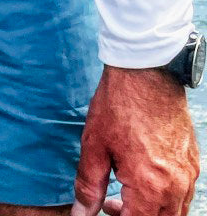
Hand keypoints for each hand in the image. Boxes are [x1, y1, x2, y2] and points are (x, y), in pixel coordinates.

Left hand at [72, 66, 198, 215]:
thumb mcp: (94, 145)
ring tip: (123, 190)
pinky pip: (183, 195)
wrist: (147, 72)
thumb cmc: (118, 105)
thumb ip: (88, 186)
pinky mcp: (192, 163)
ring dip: (150, 211)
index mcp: (150, 186)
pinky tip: (142, 178)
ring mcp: (189, 176)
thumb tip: (81, 214)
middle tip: (109, 202)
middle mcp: (176, 187)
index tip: (103, 208)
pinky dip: (164, 198)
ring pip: (174, 213)